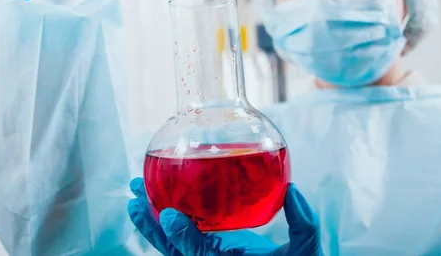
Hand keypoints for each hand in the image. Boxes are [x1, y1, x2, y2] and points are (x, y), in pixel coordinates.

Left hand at [128, 178, 322, 255]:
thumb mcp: (306, 252)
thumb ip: (304, 225)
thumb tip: (293, 190)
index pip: (200, 255)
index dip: (182, 236)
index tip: (168, 214)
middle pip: (174, 251)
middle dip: (151, 226)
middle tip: (133, 200)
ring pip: (172, 246)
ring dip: (151, 222)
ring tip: (135, 197)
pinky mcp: (212, 251)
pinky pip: (183, 239)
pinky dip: (167, 223)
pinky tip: (159, 200)